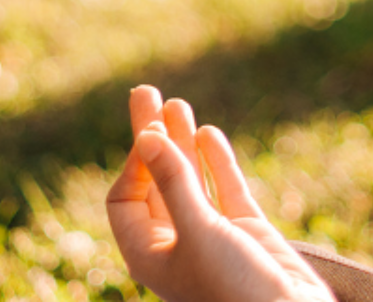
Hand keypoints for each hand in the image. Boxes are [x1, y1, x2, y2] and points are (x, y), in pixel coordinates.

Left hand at [108, 87, 335, 301]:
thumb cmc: (233, 288)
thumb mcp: (198, 232)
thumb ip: (174, 183)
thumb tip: (145, 135)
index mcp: (149, 255)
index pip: (126, 197)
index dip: (135, 162)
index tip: (149, 132)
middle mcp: (176, 244)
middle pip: (154, 180)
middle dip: (150, 136)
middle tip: (145, 90)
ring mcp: (212, 235)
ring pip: (191, 179)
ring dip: (182, 141)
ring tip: (178, 102)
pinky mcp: (246, 231)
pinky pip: (225, 188)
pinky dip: (216, 160)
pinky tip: (207, 133)